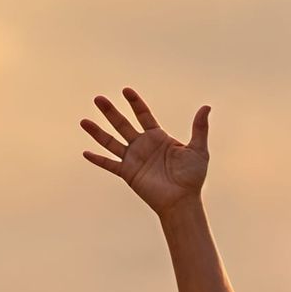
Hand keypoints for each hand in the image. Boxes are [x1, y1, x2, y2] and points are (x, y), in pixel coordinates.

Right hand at [79, 87, 208, 213]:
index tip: (126, 90)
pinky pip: (110, 164)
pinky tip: (85, 152)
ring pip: (111, 141)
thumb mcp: (198, 149)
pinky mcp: (128, 173)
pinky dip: (98, 159)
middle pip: (122, 124)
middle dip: (110, 111)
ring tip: (83, 120)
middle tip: (98, 98)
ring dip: (97, 132)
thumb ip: (199, 128)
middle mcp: (142, 145)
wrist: (183, 200)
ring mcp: (133, 159)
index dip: (135, 102)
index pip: (143, 115)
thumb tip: (206, 106)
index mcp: (157, 137)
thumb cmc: (192, 177)